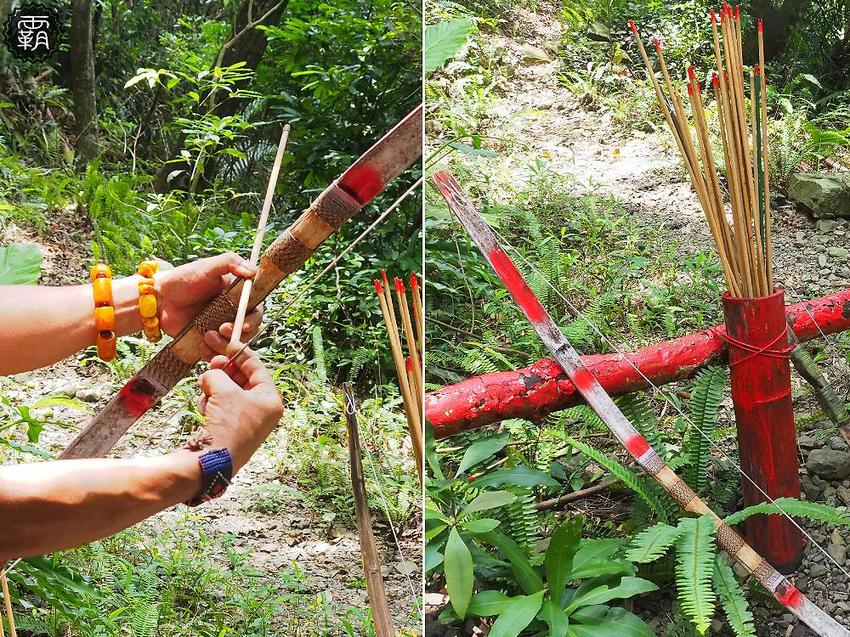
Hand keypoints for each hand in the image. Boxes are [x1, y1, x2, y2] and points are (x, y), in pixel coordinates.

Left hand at [157, 253, 263, 352]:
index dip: (254, 318)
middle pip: (249, 329)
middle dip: (240, 333)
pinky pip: (218, 353)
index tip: (244, 323)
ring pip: (235, 344)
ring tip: (208, 336)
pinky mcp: (209, 341)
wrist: (159, 299)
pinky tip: (203, 345)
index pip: (255, 309)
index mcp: (236, 296)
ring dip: (226, 344)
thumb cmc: (183, 279)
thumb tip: (252, 271)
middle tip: (224, 329)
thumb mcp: (207, 266)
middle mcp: (232, 313)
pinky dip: (214, 353)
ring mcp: (220, 328)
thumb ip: (230, 262)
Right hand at [196, 343, 282, 472]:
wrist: (210, 462)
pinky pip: (219, 406)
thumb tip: (210, 375)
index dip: (240, 354)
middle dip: (224, 368)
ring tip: (205, 388)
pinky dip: (210, 402)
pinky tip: (204, 407)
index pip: (257, 368)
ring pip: (227, 391)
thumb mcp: (224, 390)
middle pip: (241, 379)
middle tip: (210, 356)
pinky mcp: (230, 430)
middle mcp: (262, 411)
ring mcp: (246, 421)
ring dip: (214, 387)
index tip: (227, 342)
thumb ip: (218, 374)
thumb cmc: (227, 424)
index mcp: (271, 400)